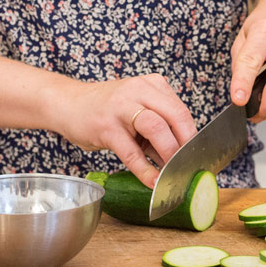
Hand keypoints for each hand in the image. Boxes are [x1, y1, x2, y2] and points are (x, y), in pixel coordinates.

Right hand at [54, 75, 196, 187]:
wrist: (67, 104)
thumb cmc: (107, 111)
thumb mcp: (137, 111)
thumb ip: (158, 130)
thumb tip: (182, 159)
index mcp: (152, 85)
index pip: (181, 110)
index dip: (192, 135)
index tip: (198, 156)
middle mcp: (139, 90)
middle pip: (175, 115)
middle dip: (186, 144)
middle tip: (190, 166)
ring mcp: (121, 107)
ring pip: (156, 128)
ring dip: (169, 154)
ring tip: (173, 173)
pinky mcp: (105, 126)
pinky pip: (131, 152)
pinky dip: (145, 170)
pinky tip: (152, 182)